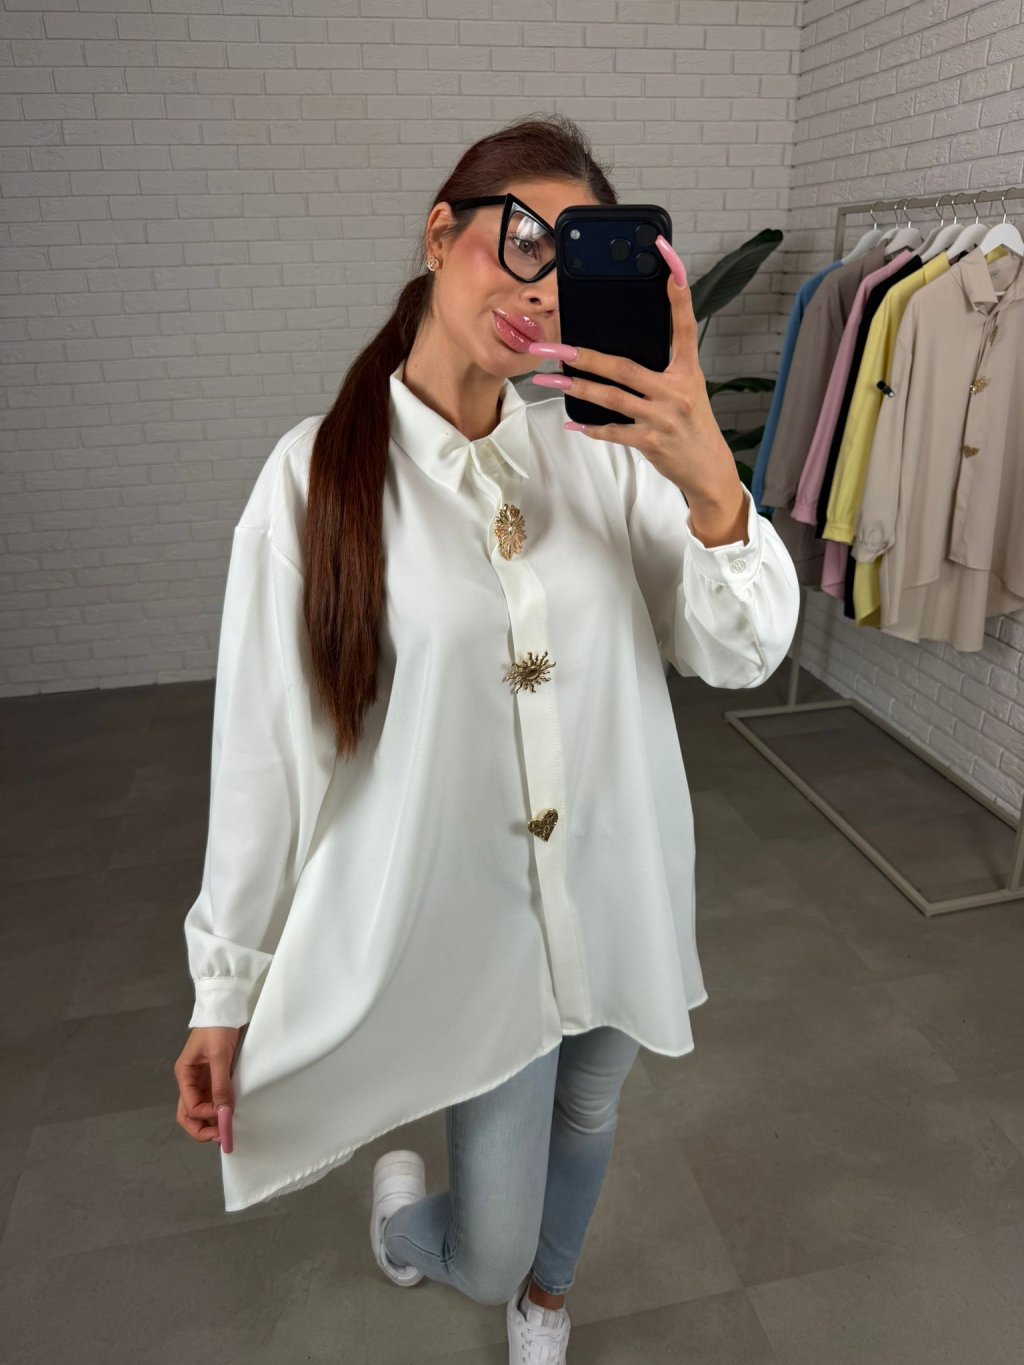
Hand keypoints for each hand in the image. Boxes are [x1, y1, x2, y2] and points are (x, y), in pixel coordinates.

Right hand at [174, 1026, 243, 1152]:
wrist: (226, 1007)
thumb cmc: (218, 1027)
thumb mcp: (218, 1055)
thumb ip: (220, 1084)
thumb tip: (223, 1112)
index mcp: (184, 1074)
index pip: (190, 1106)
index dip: (205, 1116)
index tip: (224, 1119)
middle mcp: (190, 1081)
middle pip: (188, 1114)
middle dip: (201, 1128)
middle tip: (221, 1137)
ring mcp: (202, 1080)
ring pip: (200, 1110)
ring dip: (210, 1123)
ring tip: (226, 1131)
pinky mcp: (214, 1078)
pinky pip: (212, 1100)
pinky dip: (218, 1111)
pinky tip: (229, 1116)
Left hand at [527, 234, 741, 510]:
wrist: (708, 469)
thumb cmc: (692, 425)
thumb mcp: (687, 389)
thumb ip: (661, 369)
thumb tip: (621, 353)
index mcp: (687, 370)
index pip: (684, 325)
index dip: (678, 293)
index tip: (668, 259)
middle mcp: (676, 390)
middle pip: (624, 367)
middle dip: (584, 356)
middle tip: (553, 346)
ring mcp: (663, 417)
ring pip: (611, 398)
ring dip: (576, 388)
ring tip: (547, 380)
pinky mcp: (651, 442)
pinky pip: (614, 432)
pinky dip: (592, 428)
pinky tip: (572, 423)